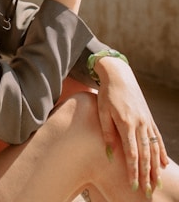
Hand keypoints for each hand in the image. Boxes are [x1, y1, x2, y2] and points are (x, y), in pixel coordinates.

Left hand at [95, 57, 168, 195]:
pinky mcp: (148, 117)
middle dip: (146, 174)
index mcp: (126, 123)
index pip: (131, 152)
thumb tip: (109, 155)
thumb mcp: (102, 111)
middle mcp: (139, 123)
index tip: (134, 184)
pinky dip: (161, 152)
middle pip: (145, 154)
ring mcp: (146, 121)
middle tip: (148, 191)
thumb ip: (107, 133)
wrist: (119, 74)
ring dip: (156, 167)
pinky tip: (164, 164)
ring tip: (157, 182)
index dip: (133, 170)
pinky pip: (157, 138)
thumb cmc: (106, 93)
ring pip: (154, 148)